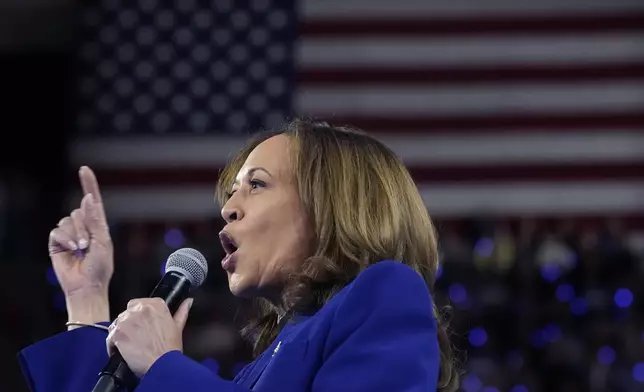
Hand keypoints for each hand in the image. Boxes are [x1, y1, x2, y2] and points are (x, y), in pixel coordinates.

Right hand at [48, 166, 113, 323]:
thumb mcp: (102, 241)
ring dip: (74, 235)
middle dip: (83, 227)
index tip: (84, 169)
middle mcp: (83, 226)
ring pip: (67, 221)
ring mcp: (69, 234)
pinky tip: (71, 250)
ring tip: (81, 250)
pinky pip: (56, 231)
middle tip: (88, 245)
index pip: (92, 201)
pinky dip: (64, 239)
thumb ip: (95, 220)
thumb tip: (88, 198)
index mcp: (97, 224)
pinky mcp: (57, 242)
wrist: (86, 285)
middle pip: (78, 211)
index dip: (88, 184)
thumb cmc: (100, 266)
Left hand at [107, 297, 193, 376]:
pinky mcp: (117, 333)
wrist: (162, 364)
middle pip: (126, 313)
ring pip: (117, 324)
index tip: (142, 325)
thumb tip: (187, 302)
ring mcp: (127, 320)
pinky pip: (110, 337)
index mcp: (155, 304)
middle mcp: (139, 309)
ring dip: (121, 333)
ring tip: (130, 345)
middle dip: (129, 323)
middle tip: (137, 336)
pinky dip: (113, 345)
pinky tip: (123, 352)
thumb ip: (181, 311)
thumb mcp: (178, 327)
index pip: (139, 303)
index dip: (139, 316)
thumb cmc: (170, 348)